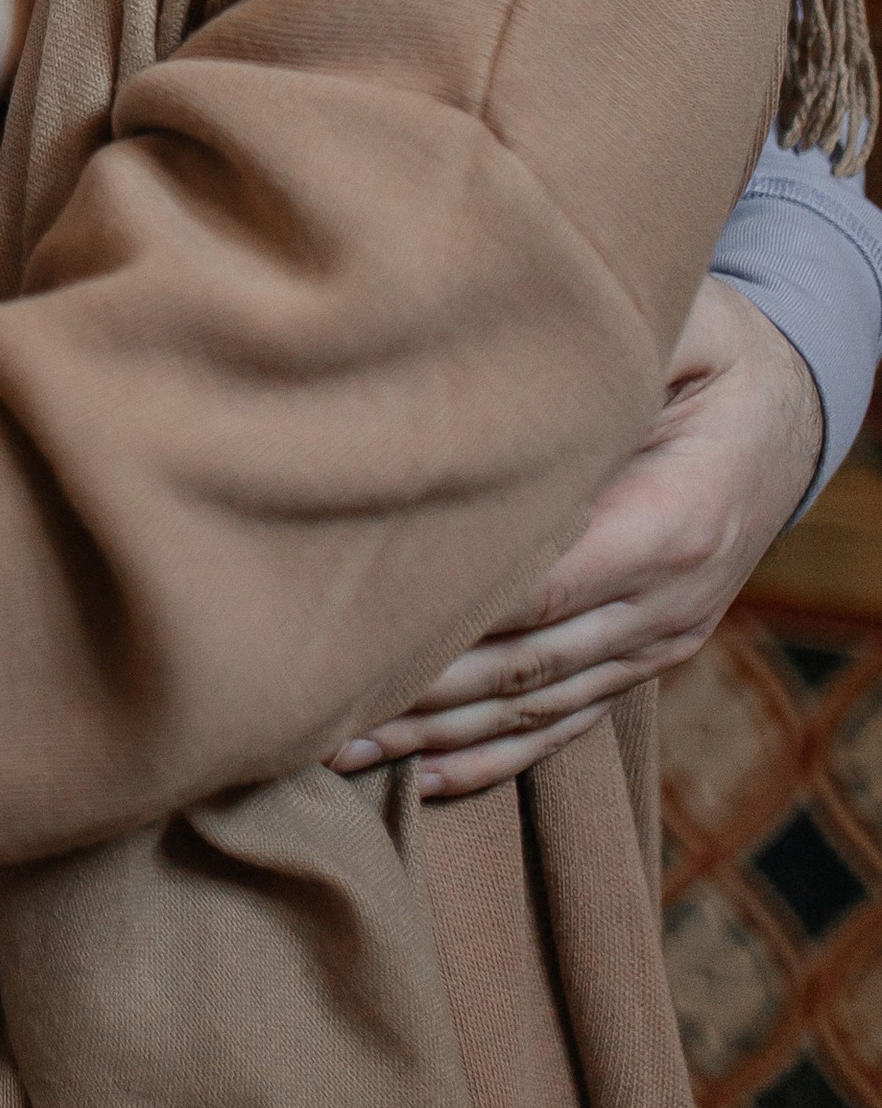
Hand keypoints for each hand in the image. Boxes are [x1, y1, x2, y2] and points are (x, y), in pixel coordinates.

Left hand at [330, 274, 823, 798]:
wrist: (787, 413)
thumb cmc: (715, 356)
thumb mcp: (682, 329)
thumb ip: (603, 352)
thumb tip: (494, 345)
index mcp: (671, 521)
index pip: (541, 586)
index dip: (450, 615)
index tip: (356, 625)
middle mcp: (668, 599)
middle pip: (526, 663)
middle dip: (421, 693)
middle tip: (320, 703)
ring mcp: (660, 639)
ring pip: (537, 704)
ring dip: (440, 736)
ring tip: (344, 748)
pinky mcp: (647, 655)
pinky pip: (568, 721)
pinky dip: (496, 757)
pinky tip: (424, 779)